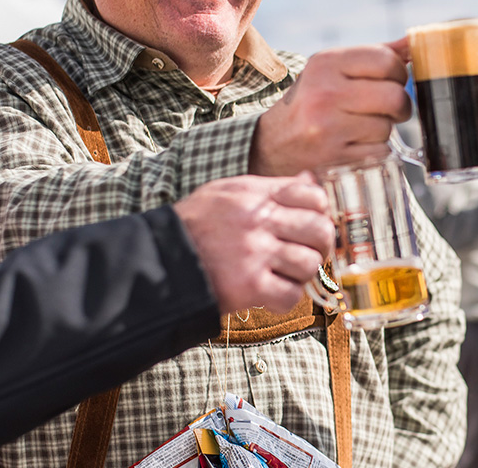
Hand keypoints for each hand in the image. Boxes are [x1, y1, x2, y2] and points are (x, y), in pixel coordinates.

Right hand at [173, 174, 333, 313]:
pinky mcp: (249, 286)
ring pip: (309, 264)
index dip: (319, 214)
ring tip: (282, 275)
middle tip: (305, 254)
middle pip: (319, 230)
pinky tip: (269, 293)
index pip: (314, 196)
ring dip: (300, 275)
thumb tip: (310, 179)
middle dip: (319, 246)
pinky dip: (285, 299)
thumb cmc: (194, 226)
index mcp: (254, 194)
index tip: (309, 227)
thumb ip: (271, 187)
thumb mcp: (228, 192)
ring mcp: (254, 253)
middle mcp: (258, 220)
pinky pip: (291, 295)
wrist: (158, 260)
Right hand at [251, 41, 412, 175]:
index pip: (387, 61)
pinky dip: (375, 151)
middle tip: (388, 109)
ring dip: (383, 130)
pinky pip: (380, 153)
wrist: (272, 144)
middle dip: (400, 106)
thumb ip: (377, 56)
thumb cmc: (313, 102)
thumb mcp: (334, 70)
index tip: (392, 82)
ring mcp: (327, 128)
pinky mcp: (334, 159)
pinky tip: (355, 145)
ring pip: (388, 128)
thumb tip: (416, 42)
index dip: (400, 73)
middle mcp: (324, 93)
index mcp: (325, 63)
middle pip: (395, 97)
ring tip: (361, 128)